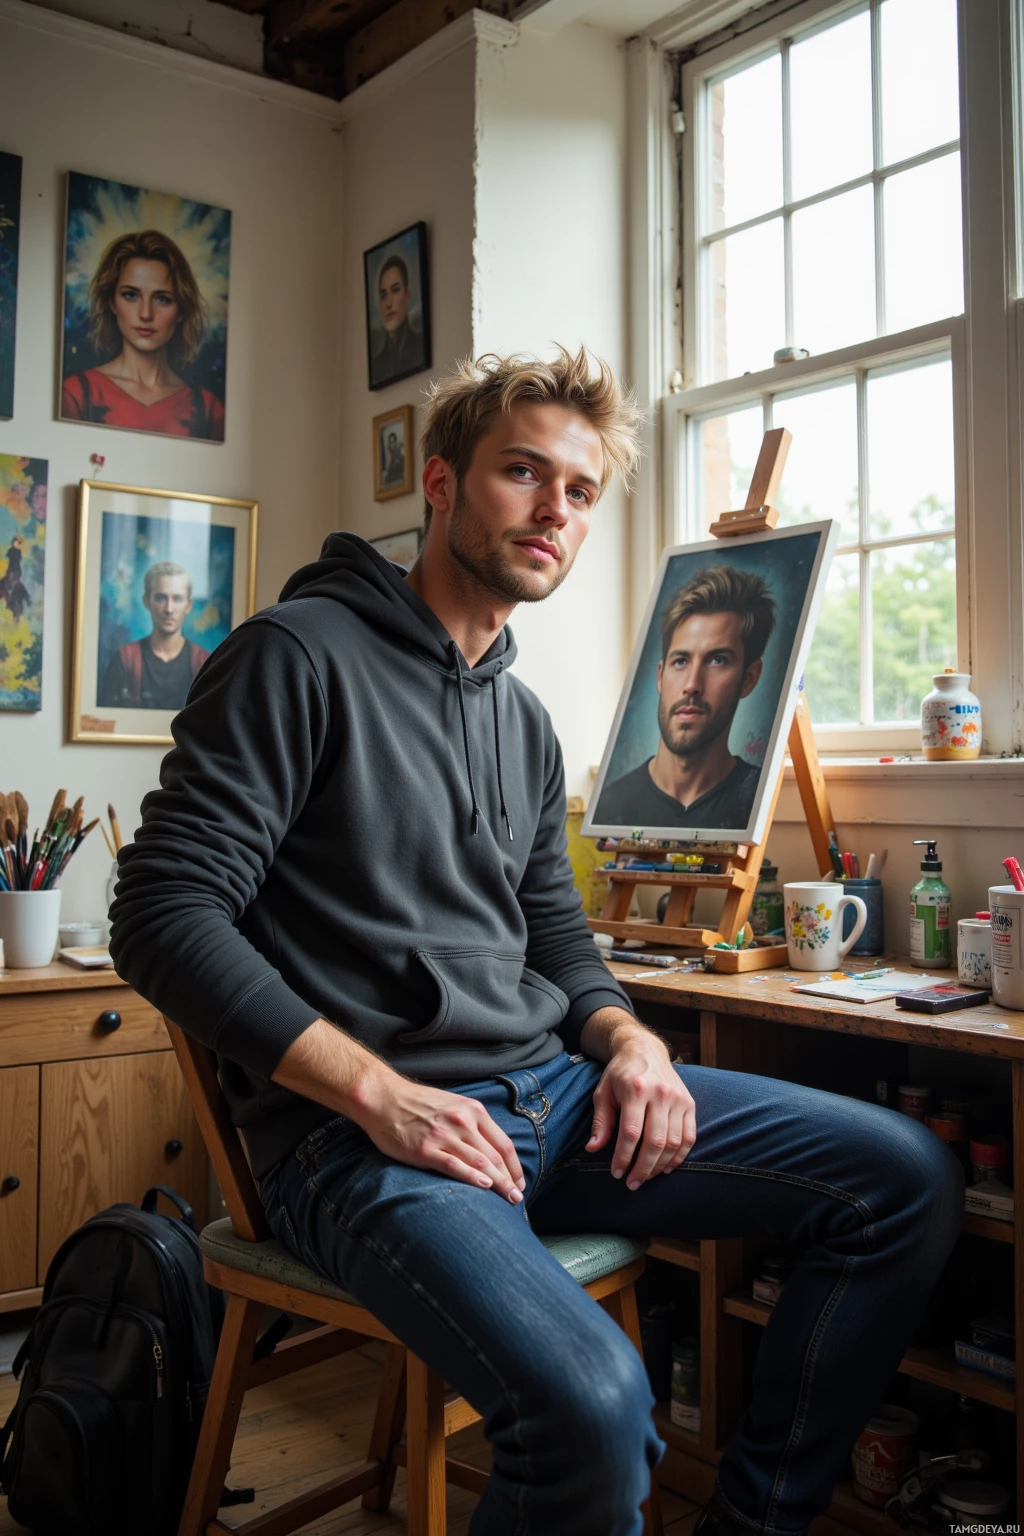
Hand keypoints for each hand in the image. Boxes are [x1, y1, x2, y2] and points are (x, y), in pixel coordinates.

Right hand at [356, 1075, 525, 1204]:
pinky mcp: (426, 1149)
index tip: (520, 1182)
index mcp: (473, 1111)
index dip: (515, 1166)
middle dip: (510, 1180)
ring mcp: (444, 1135)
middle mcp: (463, 1122)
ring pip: (480, 1163)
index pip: (503, 1143)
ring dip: (498, 1184)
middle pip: (495, 1156)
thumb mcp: (453, 1105)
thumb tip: (491, 1149)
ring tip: (509, 1199)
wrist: (384, 1098)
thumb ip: (472, 1123)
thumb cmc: (418, 1104)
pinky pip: (454, 1165)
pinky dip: (471, 1177)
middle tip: (518, 1197)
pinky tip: (484, 1188)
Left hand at [587, 1026, 695, 1188]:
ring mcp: (678, 1098)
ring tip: (646, 1177)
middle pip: (654, 1141)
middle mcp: (660, 1093)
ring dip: (659, 1166)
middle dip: (643, 1168)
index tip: (616, 1173)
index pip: (631, 1132)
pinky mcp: (689, 1103)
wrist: (645, 1049)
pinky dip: (679, 1157)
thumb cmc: (620, 1073)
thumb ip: (601, 1121)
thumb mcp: (603, 1092)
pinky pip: (689, 1137)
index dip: (624, 1157)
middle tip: (632, 1183)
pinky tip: (666, 1167)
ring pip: (673, 1143)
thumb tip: (593, 1149)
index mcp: (635, 1089)